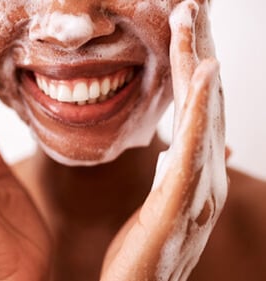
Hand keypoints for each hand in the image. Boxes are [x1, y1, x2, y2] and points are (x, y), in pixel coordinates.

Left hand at [101, 1, 227, 279]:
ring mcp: (198, 192)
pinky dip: (201, 112)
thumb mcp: (163, 205)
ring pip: (204, 117)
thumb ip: (179, 171)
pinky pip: (192, 151)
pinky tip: (204, 75)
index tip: (184, 22)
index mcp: (195, 173)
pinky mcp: (180, 208)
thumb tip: (204, 143)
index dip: (194, 62)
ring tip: (193, 20)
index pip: (197, 107)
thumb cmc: (144, 253)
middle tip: (191, 3)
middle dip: (200, 49)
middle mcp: (204, 177)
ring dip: (201, 65)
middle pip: (206, 102)